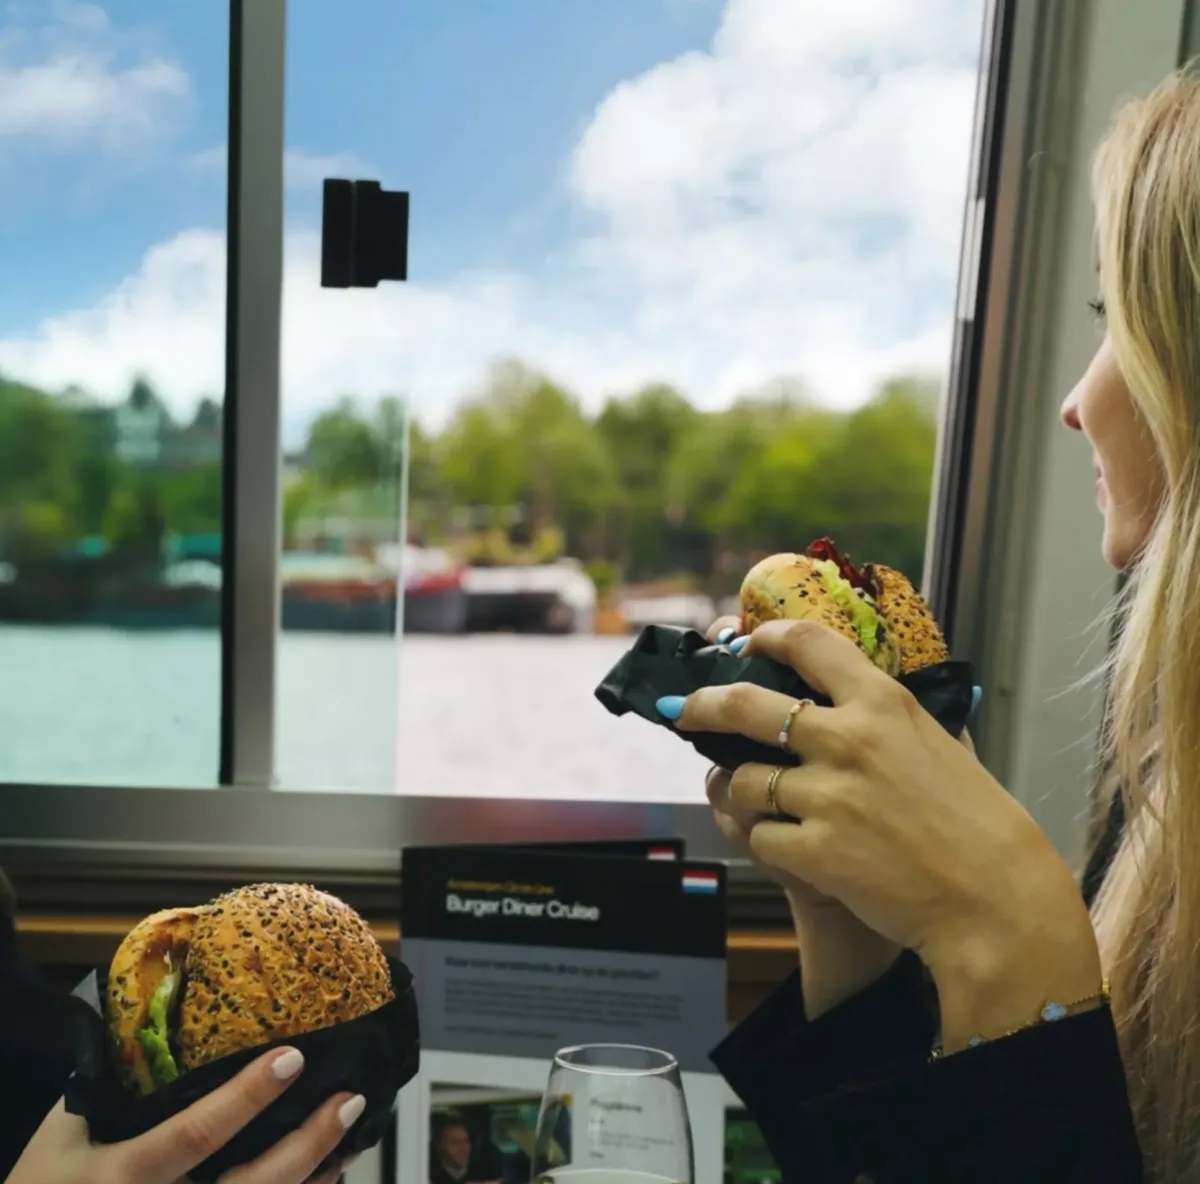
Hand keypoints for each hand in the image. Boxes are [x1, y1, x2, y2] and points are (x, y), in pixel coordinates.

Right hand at [9, 1047, 360, 1183]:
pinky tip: (323, 1176)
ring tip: (350, 1138)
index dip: (246, 1098)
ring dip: (313, 1178)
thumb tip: (149, 1014)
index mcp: (122, 1177)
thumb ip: (106, 1086)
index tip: (291, 1058)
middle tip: (349, 1100)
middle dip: (306, 1146)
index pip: (194, 1135)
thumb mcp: (57, 1138)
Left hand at [667, 618, 1101, 1048]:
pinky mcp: (814, 851)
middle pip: (743, 704)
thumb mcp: (940, 742)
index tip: (741, 642)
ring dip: (741, 790)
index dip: (761, 636)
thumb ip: (890, 714)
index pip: (805, 643)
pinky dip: (768, 842)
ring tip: (757, 800)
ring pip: (740, 780)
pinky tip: (794, 847)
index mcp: (882, 703)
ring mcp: (826, 796)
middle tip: (682, 707)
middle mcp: (847, 740)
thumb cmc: (976, 822)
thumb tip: (851, 687)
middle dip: (701, 703)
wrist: (994, 900)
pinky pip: (759, 836)